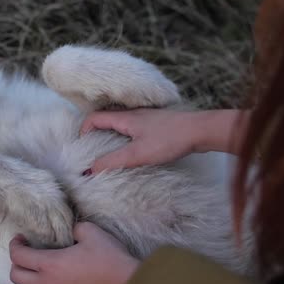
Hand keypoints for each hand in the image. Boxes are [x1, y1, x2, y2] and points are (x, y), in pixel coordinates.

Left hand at [9, 222, 138, 283]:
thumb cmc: (109, 258)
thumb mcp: (91, 232)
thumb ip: (75, 228)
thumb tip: (71, 231)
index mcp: (49, 264)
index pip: (18, 256)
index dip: (15, 245)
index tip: (20, 239)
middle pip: (16, 277)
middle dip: (16, 263)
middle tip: (26, 254)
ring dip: (28, 281)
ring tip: (37, 271)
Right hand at [81, 108, 201, 172]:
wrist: (201, 131)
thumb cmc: (169, 140)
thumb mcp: (137, 154)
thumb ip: (113, 161)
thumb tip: (89, 169)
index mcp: (125, 118)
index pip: (94, 118)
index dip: (84, 130)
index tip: (83, 146)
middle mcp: (133, 114)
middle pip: (106, 119)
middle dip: (95, 132)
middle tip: (92, 150)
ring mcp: (146, 118)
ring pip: (121, 123)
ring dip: (111, 135)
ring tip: (110, 152)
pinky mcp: (157, 124)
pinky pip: (134, 127)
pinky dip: (126, 136)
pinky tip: (134, 149)